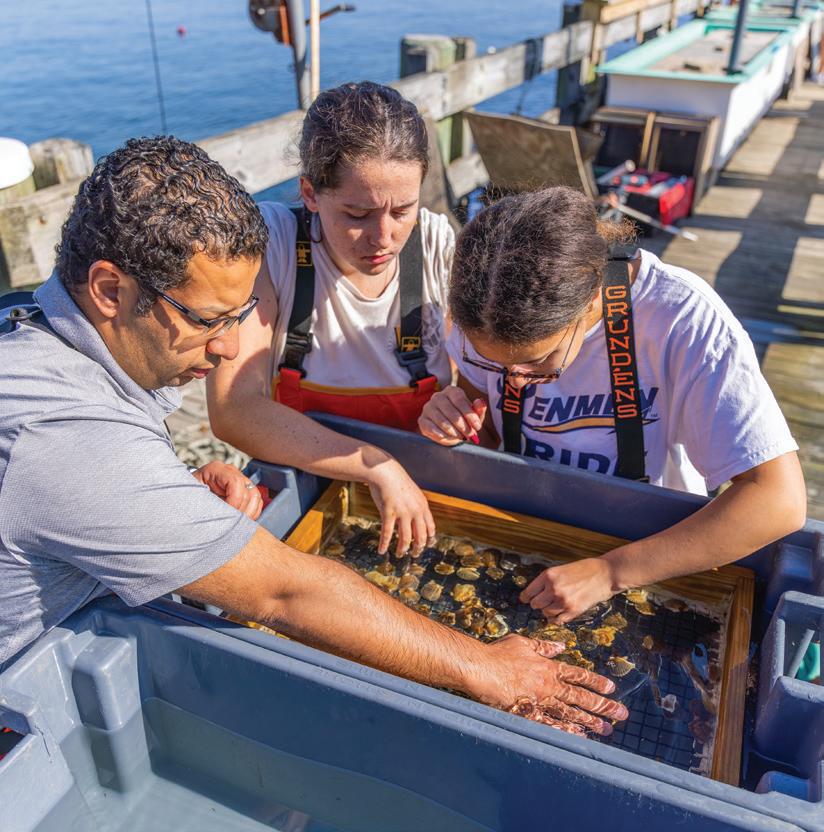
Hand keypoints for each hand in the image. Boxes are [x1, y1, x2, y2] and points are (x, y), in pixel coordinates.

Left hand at [191, 462, 262, 520]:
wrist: (188, 489)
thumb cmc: (189, 493)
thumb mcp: (193, 495)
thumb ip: (207, 502)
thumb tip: (221, 516)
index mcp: (217, 469)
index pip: (235, 482)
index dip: (235, 501)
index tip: (228, 514)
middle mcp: (232, 472)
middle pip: (248, 491)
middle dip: (242, 510)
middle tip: (232, 523)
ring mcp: (240, 479)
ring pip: (255, 496)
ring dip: (249, 513)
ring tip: (237, 523)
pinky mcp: (245, 489)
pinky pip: (256, 501)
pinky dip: (252, 513)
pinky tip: (242, 520)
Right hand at [367, 458, 435, 556]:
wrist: (385, 472)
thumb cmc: (397, 483)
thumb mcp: (413, 494)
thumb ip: (417, 507)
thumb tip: (417, 519)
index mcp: (423, 506)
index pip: (430, 528)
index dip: (428, 539)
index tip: (425, 546)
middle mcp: (415, 511)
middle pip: (420, 536)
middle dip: (418, 548)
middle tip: (414, 555)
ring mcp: (403, 512)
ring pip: (406, 538)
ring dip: (403, 549)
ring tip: (400, 555)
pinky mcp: (389, 512)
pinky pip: (387, 533)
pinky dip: (384, 543)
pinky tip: (381, 550)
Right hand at [418, 386, 486, 445]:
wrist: (448, 432)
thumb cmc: (462, 421)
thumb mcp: (473, 416)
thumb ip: (478, 409)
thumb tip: (480, 402)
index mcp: (451, 391)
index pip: (459, 400)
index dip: (469, 414)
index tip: (477, 426)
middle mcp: (438, 396)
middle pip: (451, 411)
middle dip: (462, 425)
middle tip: (470, 434)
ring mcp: (428, 408)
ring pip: (441, 420)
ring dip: (454, 431)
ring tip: (461, 436)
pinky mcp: (422, 420)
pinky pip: (432, 428)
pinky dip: (443, 434)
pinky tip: (449, 437)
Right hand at [466, 635, 627, 735]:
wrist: (482, 668)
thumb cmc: (499, 653)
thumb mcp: (523, 642)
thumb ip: (543, 645)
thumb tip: (560, 646)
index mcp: (548, 666)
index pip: (577, 674)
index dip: (595, 682)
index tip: (611, 688)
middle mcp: (549, 685)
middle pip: (580, 696)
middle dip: (602, 705)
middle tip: (621, 714)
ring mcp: (540, 700)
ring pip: (570, 712)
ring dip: (590, 720)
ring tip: (607, 729)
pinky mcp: (528, 713)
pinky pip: (551, 724)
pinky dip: (566, 730)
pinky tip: (579, 735)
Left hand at [520, 558, 615, 622]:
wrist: (606, 573)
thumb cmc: (585, 569)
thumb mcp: (562, 569)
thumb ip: (548, 581)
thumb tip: (534, 593)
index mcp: (548, 575)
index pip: (528, 592)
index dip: (525, 597)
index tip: (525, 599)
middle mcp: (553, 588)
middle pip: (535, 604)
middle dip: (538, 604)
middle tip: (543, 601)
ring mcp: (563, 601)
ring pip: (545, 613)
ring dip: (548, 611)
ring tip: (555, 605)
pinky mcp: (573, 611)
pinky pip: (557, 620)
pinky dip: (556, 619)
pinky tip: (559, 614)